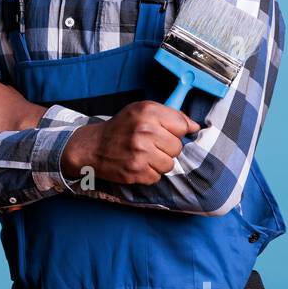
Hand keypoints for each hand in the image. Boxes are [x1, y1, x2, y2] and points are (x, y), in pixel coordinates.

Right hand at [61, 101, 200, 184]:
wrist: (92, 147)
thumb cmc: (120, 128)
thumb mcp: (141, 111)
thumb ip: (169, 115)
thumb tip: (195, 126)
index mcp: (147, 112)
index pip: (182, 126)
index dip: (176, 131)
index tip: (166, 132)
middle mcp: (144, 132)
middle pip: (177, 147)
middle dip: (167, 148)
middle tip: (151, 145)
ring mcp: (140, 153)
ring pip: (169, 164)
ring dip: (159, 162)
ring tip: (145, 155)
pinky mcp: (136, 172)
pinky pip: (157, 176)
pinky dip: (149, 173)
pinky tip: (138, 164)